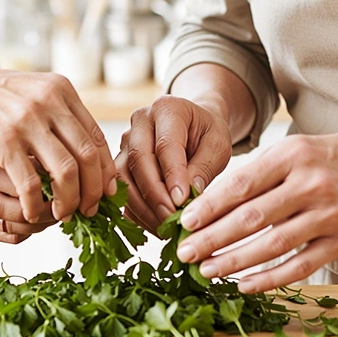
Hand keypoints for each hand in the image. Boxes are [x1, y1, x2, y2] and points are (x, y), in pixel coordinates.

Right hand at [0, 63, 116, 226]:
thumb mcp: (31, 93)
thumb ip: (58, 114)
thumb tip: (90, 154)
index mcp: (60, 89)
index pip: (95, 136)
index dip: (105, 169)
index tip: (107, 192)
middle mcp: (48, 101)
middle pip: (87, 156)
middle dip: (93, 190)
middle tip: (90, 211)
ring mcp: (26, 120)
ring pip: (65, 172)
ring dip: (68, 201)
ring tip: (63, 216)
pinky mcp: (3, 141)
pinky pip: (31, 183)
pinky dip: (37, 205)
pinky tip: (33, 213)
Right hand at [115, 95, 231, 233]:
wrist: (193, 126)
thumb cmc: (207, 133)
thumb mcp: (218, 145)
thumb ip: (203, 167)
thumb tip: (186, 197)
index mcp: (167, 109)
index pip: (165, 145)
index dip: (172, 175)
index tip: (181, 202)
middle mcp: (140, 122)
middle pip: (138, 160)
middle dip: (154, 194)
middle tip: (171, 219)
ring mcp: (125, 141)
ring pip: (124, 177)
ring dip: (142, 207)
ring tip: (164, 228)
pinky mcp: (119, 162)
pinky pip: (120, 190)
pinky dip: (136, 211)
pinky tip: (155, 225)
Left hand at [176, 129, 337, 291]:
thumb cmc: (336, 157)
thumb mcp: (299, 148)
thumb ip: (263, 171)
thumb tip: (214, 200)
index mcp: (292, 154)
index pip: (241, 184)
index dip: (209, 206)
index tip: (184, 222)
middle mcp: (309, 183)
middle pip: (251, 217)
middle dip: (212, 238)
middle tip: (184, 253)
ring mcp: (329, 214)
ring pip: (272, 245)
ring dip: (235, 261)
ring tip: (207, 270)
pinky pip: (301, 265)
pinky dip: (270, 278)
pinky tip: (245, 285)